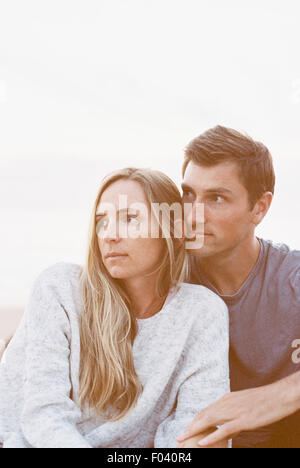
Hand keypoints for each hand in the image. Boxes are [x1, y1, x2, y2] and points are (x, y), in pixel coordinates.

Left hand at [177, 377, 299, 446]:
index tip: (186, 428)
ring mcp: (234, 411)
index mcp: (227, 399)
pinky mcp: (243, 420)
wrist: (279, 394)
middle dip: (190, 426)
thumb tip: (227, 430)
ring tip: (183, 439)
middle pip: (203, 415)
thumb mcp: (245, 405)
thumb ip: (233, 415)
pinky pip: (224, 430)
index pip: (206, 410)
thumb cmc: (265, 401)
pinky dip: (211, 437)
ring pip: (208, 421)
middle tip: (179, 437)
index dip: (195, 420)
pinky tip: (201, 442)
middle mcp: (227, 403)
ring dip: (193, 431)